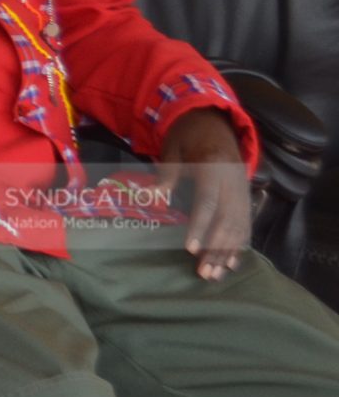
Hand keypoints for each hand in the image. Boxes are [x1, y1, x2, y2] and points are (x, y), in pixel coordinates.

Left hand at [156, 107, 249, 279]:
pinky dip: (239, 245)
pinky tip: (231, 263)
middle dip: (215, 249)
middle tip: (203, 273)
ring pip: (238, 227)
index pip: (208, 202)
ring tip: (214, 275)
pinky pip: (245, 225)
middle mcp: (232, 182)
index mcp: (212, 167)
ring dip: (227, 253)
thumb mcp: (172, 148)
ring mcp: (242, 190)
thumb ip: (166, 175)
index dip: (200, 227)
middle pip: (226, 221)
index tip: (190, 248)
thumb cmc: (187, 136)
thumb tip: (150, 197)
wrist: (214, 121)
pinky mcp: (245, 197)